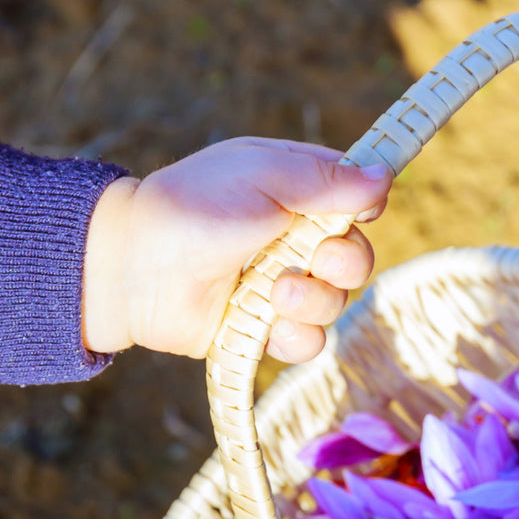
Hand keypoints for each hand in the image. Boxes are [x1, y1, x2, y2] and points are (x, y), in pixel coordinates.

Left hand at [82, 138, 391, 363]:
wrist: (134, 266)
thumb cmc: (193, 208)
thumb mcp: (263, 176)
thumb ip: (325, 179)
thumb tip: (384, 176)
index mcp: (297, 193)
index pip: (357, 201)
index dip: (365, 209)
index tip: (361, 212)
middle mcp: (295, 240)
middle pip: (357, 259)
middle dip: (346, 263)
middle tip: (317, 259)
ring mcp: (282, 286)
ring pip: (336, 303)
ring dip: (314, 300)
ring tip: (274, 292)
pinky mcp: (266, 328)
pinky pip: (309, 342)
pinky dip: (295, 335)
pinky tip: (269, 323)